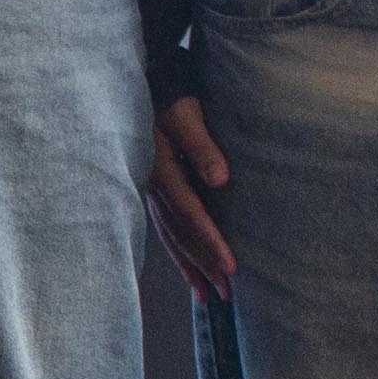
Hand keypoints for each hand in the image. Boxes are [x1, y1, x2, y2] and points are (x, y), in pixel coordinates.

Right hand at [148, 96, 237, 295]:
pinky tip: (188, 270)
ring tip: (207, 295)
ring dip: (190, 266)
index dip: (211, 241)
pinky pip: (165, 228)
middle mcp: (155, 186)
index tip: (230, 267)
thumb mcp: (186, 114)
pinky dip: (177, 251)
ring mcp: (152, 190)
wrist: (147, 83)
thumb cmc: (171, 95)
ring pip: (171, 236)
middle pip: (180, 233)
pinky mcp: (154, 189)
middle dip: (203, 264)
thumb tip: (221, 179)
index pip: (191, 214)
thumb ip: (201, 145)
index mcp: (163, 169)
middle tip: (226, 293)